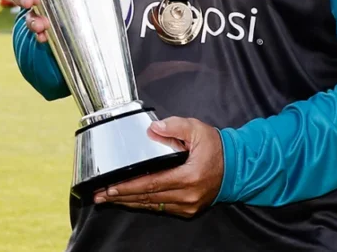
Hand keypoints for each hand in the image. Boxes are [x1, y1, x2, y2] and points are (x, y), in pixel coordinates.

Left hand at [95, 117, 223, 216]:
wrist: (235, 166)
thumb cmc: (216, 148)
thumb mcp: (197, 129)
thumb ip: (175, 126)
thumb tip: (154, 129)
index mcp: (190, 175)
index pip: (152, 183)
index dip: (129, 186)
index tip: (111, 186)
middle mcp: (188, 194)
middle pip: (148, 198)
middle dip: (122, 196)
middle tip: (101, 195)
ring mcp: (188, 205)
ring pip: (152, 206)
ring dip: (130, 202)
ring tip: (110, 199)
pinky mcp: (188, 210)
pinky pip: (161, 208)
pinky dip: (145, 204)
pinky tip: (131, 200)